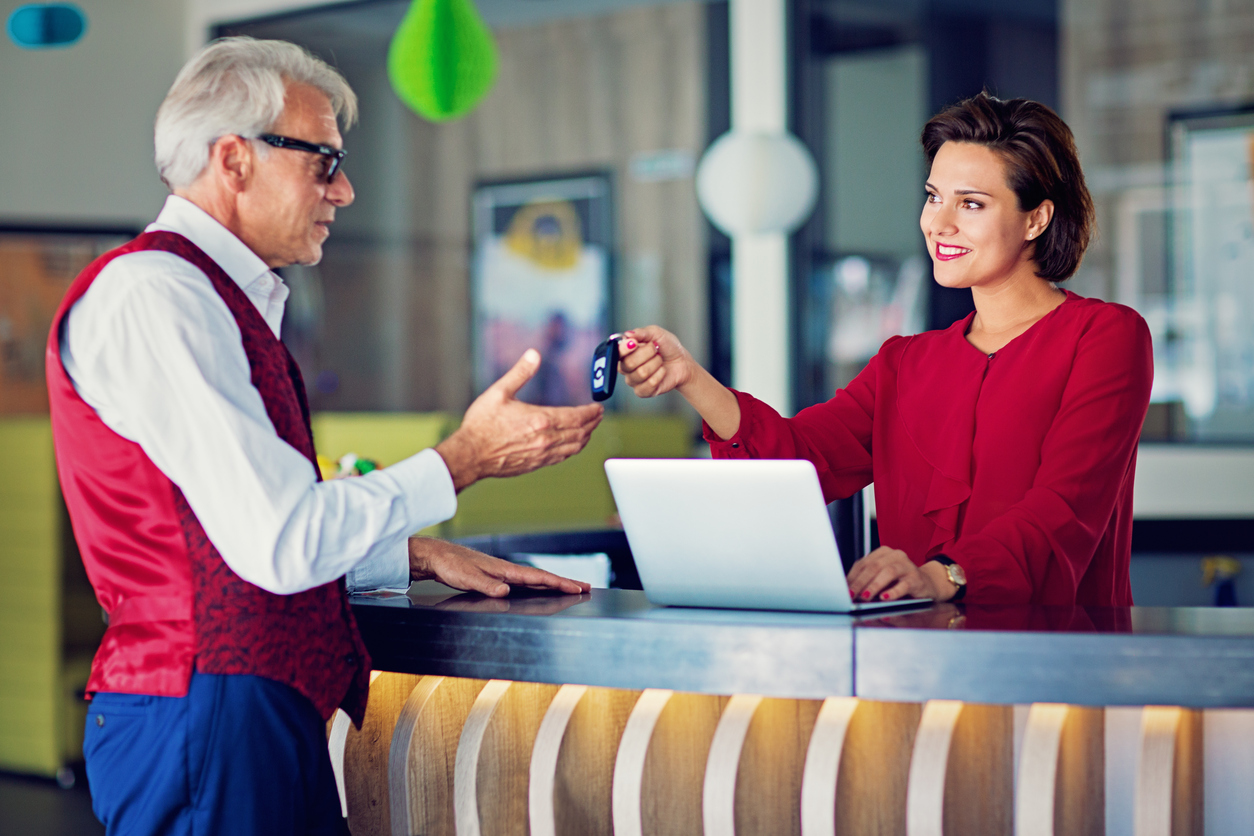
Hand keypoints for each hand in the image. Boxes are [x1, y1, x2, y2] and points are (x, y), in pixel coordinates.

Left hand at [408, 537, 591, 596]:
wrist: (436, 556)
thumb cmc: (450, 565)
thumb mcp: (467, 578)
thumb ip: (486, 585)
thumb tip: (506, 591)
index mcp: (504, 570)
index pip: (538, 577)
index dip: (559, 583)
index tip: (578, 587)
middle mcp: (507, 570)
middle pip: (542, 577)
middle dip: (565, 582)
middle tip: (587, 587)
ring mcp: (503, 573)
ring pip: (535, 579)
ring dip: (554, 584)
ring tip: (572, 588)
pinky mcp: (496, 577)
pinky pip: (524, 582)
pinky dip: (538, 585)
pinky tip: (541, 590)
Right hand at [435, 349, 602, 490]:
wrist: (470, 454)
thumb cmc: (481, 425)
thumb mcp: (499, 392)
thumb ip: (520, 372)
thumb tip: (534, 354)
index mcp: (541, 420)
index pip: (576, 416)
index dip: (591, 412)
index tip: (598, 407)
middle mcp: (546, 439)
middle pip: (580, 432)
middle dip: (592, 423)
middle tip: (598, 416)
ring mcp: (542, 454)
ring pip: (574, 447)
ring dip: (585, 437)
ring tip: (589, 430)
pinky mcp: (535, 464)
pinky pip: (562, 457)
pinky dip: (573, 449)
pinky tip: (572, 445)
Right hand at [616, 325, 740, 439]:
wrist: (682, 362)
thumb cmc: (668, 347)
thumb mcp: (656, 333)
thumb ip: (641, 332)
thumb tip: (627, 335)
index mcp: (625, 352)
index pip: (615, 353)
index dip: (623, 349)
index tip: (635, 343)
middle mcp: (626, 367)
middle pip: (628, 364)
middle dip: (647, 354)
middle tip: (656, 350)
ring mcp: (633, 380)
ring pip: (641, 374)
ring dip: (656, 364)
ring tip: (660, 361)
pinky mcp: (642, 391)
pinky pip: (649, 385)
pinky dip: (660, 375)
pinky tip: (662, 372)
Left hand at [846, 546, 955, 602]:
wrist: (927, 584)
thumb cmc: (900, 581)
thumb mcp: (882, 578)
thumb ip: (867, 580)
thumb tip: (849, 590)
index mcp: (883, 553)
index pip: (863, 563)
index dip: (852, 577)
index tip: (844, 589)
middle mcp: (895, 555)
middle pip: (874, 567)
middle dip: (860, 582)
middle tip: (851, 594)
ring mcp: (907, 566)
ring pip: (888, 572)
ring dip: (874, 586)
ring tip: (865, 597)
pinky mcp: (916, 579)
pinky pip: (904, 584)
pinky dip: (893, 592)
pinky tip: (885, 598)